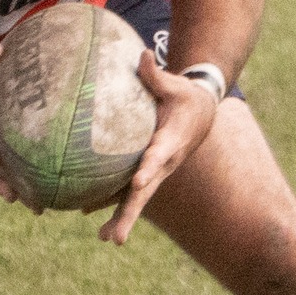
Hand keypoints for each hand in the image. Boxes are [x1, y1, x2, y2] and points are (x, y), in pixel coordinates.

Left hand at [98, 52, 220, 246]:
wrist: (201, 114)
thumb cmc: (184, 96)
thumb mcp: (175, 83)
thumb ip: (155, 75)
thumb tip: (142, 55)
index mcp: (171, 141)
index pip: (159, 156)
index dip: (149, 169)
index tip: (137, 183)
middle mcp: (164, 163)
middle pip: (146, 192)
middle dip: (131, 214)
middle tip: (117, 238)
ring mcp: (156, 172)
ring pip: (137, 199)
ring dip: (122, 218)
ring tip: (106, 239)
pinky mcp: (148, 173)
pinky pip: (128, 193)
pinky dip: (114, 207)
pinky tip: (94, 223)